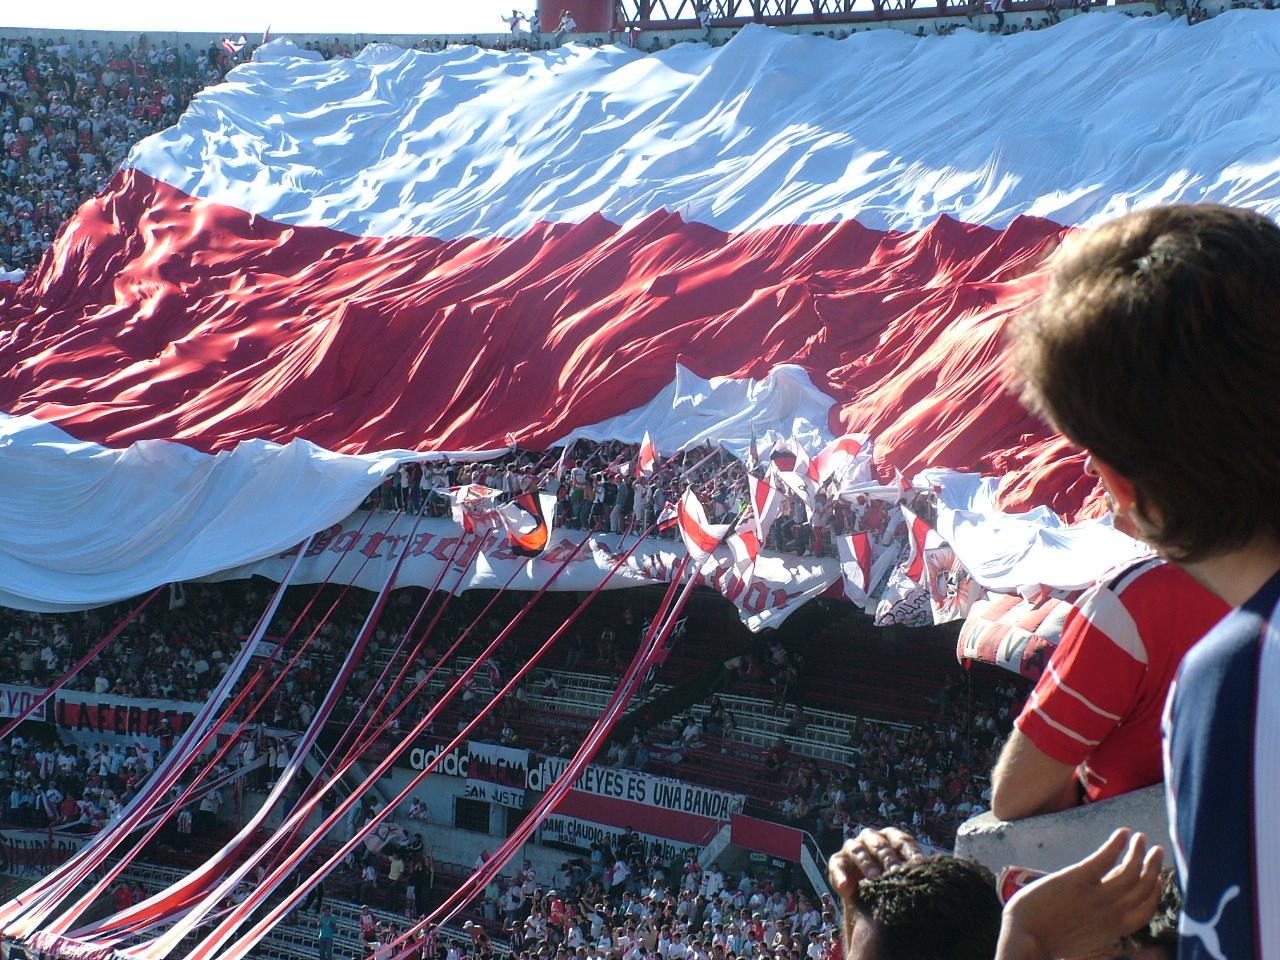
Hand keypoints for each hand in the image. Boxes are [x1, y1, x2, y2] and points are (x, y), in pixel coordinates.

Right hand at [827, 826, 923, 890]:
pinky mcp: (838, 861)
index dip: (910, 852)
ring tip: (873, 879)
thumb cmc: (890, 885)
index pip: (902, 841)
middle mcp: (871, 838)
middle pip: (880, 845)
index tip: (919, 864)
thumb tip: (930, 873)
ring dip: (866, 864)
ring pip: (858, 850)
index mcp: (891, 838)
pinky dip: (840, 876)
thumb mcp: (902, 878)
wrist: (867, 902)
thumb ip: (912, 872)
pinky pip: (837, 865)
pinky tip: (846, 887)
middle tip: (895, 873)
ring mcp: (853, 848)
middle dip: (888, 858)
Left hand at [996, 829, 1162, 959]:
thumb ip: (1099, 923)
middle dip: (1154, 867)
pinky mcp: (1077, 879)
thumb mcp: (1084, 938)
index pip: (1146, 909)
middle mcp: (1112, 912)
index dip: (1155, 892)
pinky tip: (1122, 832)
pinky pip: (1105, 857)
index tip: (1157, 878)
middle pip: (1144, 887)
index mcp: (1114, 929)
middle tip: (1157, 850)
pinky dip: (1117, 843)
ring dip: (1139, 851)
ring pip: (1130, 870)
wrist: (1026, 938)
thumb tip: (1102, 906)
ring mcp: (1096, 896)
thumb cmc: (1047, 939)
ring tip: (1141, 837)